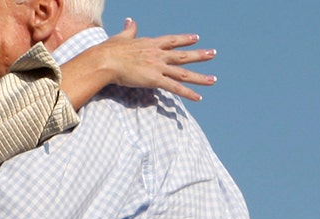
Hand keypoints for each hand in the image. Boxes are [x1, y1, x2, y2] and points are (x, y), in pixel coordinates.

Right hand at [87, 18, 216, 101]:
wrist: (105, 60)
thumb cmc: (109, 50)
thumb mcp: (120, 38)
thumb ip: (128, 30)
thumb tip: (130, 20)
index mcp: (150, 44)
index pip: (172, 40)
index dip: (184, 39)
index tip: (196, 38)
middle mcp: (158, 54)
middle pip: (183, 55)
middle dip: (199, 55)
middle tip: (213, 54)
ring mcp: (158, 67)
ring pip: (183, 73)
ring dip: (199, 77)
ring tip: (213, 80)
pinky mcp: (155, 80)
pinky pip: (175, 88)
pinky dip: (187, 93)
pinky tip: (198, 97)